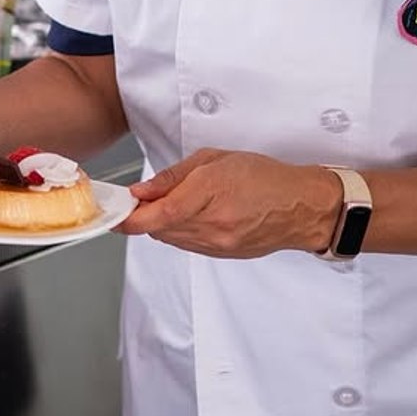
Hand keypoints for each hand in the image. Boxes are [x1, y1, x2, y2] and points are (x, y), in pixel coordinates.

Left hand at [118, 149, 339, 258]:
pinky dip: (179, 232)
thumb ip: (174, 176)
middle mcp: (211, 228)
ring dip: (160, 225)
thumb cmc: (263, 177)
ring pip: (171, 240)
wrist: (300, 207)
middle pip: (158, 230)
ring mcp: (217, 246)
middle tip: (141, 199)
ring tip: (168, 204)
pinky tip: (187, 216)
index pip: (155, 216)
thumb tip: (143, 191)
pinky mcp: (222, 255)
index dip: (129, 217)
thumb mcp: (214, 160)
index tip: (116, 211)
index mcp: (207, 197)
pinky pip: (188, 246)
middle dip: (143, 216)